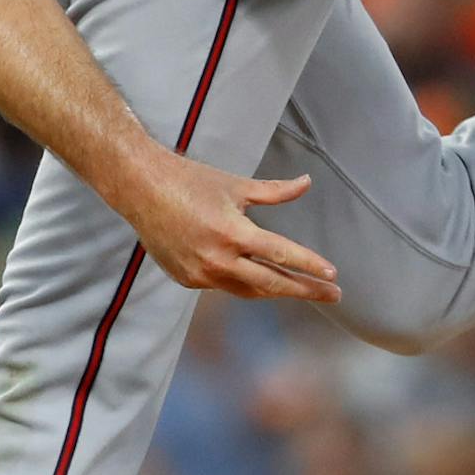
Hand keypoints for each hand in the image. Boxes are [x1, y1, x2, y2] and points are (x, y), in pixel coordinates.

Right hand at [116, 151, 341, 302]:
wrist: (141, 189)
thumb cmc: (190, 180)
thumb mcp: (236, 185)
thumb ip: (274, 191)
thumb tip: (306, 182)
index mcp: (233, 233)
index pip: (281, 255)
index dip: (310, 266)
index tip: (333, 275)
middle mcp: (218, 260)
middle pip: (271, 283)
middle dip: (304, 290)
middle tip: (333, 294)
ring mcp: (201, 274)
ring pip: (248, 289)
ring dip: (276, 289)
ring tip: (302, 289)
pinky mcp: (187, 280)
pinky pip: (224, 285)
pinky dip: (243, 281)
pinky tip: (257, 276)